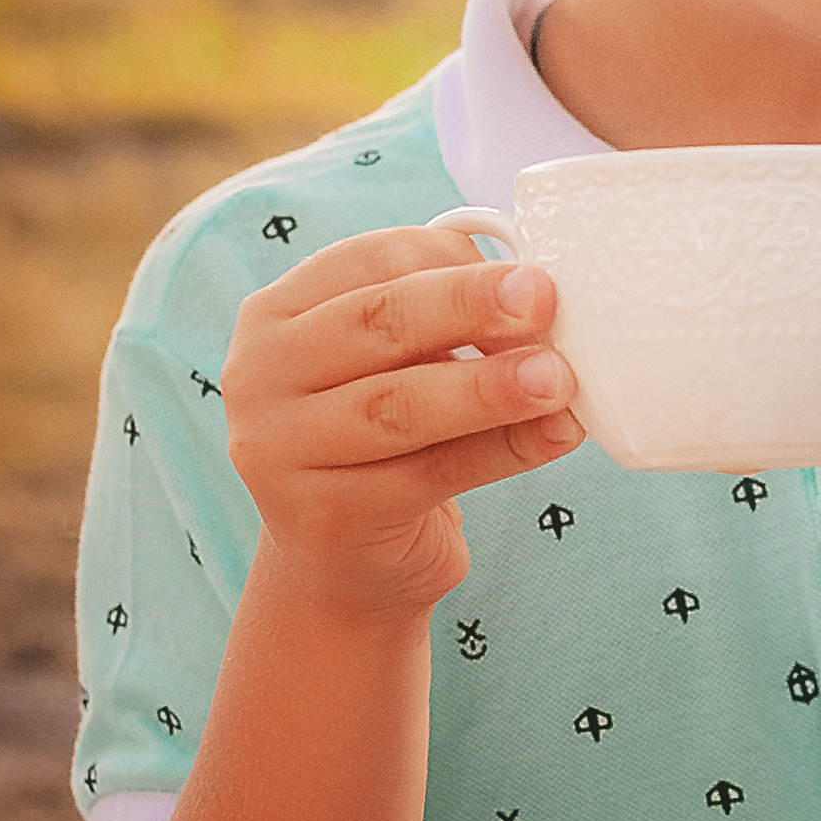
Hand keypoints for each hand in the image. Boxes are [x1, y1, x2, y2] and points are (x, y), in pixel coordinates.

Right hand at [222, 229, 582, 627]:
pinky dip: (505, 450)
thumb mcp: (400, 364)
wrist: (343, 560)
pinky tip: (557, 433)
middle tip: (544, 299)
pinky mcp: (326, 516)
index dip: (455, 262)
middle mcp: (261, 374)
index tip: (530, 273)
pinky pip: (432, 472)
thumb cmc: (383, 438)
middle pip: (379, 322)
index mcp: (278, 312)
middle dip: (470, 305)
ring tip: (559, 377)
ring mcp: (281, 449)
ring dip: (490, 385)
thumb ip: (447, 324)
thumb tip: (542, 298)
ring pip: (401, 404)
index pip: (370, 261)